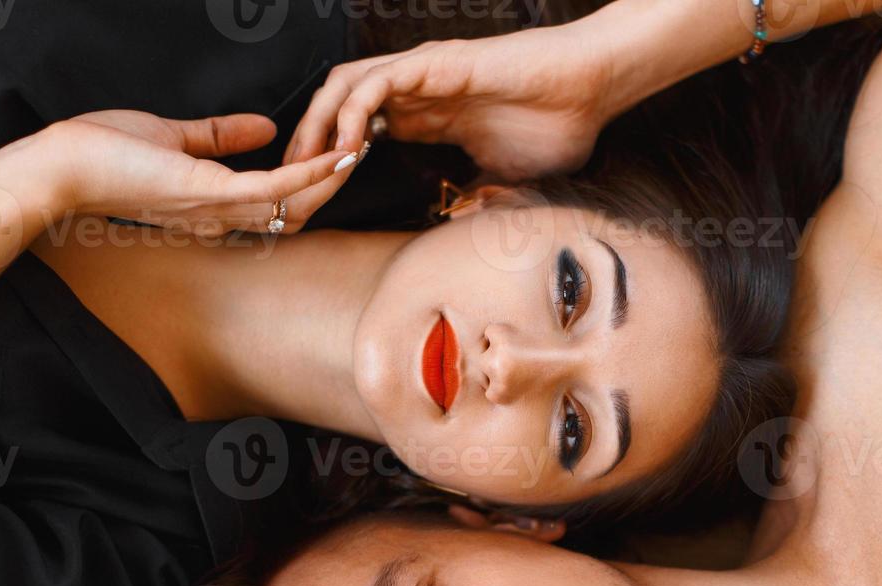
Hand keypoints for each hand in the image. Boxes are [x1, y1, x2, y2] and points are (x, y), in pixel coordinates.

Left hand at [48, 110, 356, 235]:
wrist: (61, 167)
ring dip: (329, 177)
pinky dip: (309, 172)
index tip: (333, 157)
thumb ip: (219, 135)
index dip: (308, 186)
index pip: (274, 208)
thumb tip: (264, 126)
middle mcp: (220, 218)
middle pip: (294, 214)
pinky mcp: (211, 191)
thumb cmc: (101, 155)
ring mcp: (217, 209)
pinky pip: (274, 188)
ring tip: (357, 151)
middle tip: (359, 154)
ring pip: (293, 205)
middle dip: (330, 185)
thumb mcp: (172, 137)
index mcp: (212, 208)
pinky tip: (333, 155)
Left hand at [284, 29, 614, 180]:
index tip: (318, 200)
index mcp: (427, 116)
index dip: (333, 163)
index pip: (360, 133)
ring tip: (307, 167)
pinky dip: (351, 112)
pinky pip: (375, 84)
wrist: (589, 91)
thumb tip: (458, 224)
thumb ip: (475, 197)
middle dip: (309, 146)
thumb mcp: (505, 179)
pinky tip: (347, 147)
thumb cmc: (557, 127)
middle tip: (292, 188)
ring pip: (344, 90)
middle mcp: (415, 91)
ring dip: (318, 127)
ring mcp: (422, 75)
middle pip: (339, 109)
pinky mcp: (434, 65)